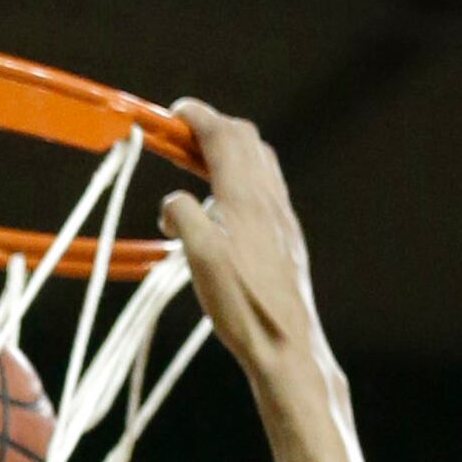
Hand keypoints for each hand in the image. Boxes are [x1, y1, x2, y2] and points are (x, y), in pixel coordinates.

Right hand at [158, 103, 321, 402]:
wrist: (288, 346)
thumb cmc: (244, 305)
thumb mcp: (199, 256)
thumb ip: (182, 215)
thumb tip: (173, 204)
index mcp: (245, 196)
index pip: (222, 134)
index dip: (195, 116)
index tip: (172, 115)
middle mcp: (269, 199)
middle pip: (244, 138)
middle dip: (212, 128)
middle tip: (181, 140)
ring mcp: (283, 218)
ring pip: (260, 162)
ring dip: (229, 152)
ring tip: (200, 168)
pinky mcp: (288, 239)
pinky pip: (267, 189)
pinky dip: (243, 178)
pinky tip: (227, 207)